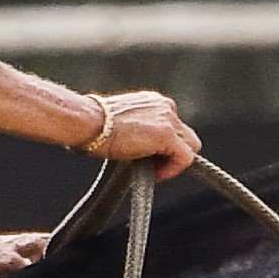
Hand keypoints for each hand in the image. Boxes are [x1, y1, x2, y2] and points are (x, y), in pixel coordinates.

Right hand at [81, 89, 199, 175]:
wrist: (88, 122)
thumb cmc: (93, 126)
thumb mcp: (120, 125)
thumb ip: (136, 133)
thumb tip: (137, 150)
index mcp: (154, 102)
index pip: (174, 127)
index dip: (165, 148)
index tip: (148, 160)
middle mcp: (165, 107)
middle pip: (187, 137)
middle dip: (173, 155)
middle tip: (154, 168)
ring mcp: (169, 120)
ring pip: (190, 147)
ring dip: (174, 163)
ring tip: (154, 172)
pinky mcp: (168, 135)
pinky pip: (185, 158)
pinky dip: (173, 170)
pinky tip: (155, 175)